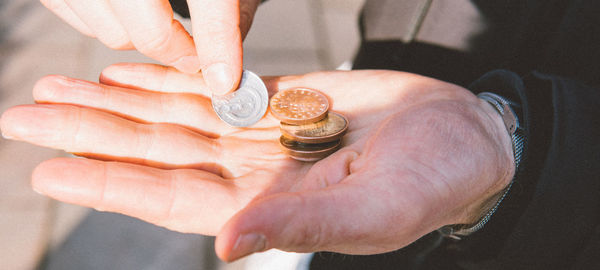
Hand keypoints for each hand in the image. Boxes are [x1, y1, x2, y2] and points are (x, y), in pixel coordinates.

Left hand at [0, 64, 513, 260]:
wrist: (461, 137)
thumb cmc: (433, 182)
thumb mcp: (377, 212)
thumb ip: (302, 227)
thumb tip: (226, 245)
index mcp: (267, 206)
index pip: (171, 197)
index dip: (109, 183)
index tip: (48, 167)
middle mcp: (251, 172)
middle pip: (154, 152)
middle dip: (90, 135)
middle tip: (22, 117)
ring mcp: (260, 134)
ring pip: (171, 117)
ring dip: (114, 104)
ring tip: (58, 89)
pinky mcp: (277, 101)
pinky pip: (207, 89)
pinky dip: (165, 80)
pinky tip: (128, 73)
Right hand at [41, 0, 260, 93]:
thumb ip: (230, 6)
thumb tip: (225, 57)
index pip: (211, 6)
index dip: (219, 47)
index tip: (227, 80)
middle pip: (150, 33)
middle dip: (177, 50)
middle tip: (194, 52)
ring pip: (111, 33)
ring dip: (140, 36)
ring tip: (157, 16)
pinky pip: (76, 16)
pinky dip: (103, 20)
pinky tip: (124, 5)